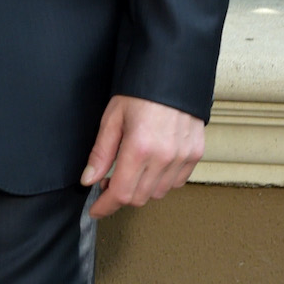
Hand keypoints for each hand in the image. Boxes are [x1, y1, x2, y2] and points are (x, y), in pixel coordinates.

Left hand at [81, 95, 203, 218]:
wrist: (172, 73)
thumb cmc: (139, 92)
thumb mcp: (112, 118)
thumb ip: (101, 153)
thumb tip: (88, 180)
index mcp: (139, 147)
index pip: (121, 193)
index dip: (105, 206)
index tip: (96, 210)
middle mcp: (164, 157)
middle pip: (139, 197)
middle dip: (120, 195)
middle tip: (108, 181)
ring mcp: (183, 158)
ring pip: (158, 193)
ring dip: (141, 189)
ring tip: (130, 170)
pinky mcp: (195, 155)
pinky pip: (176, 182)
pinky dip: (161, 181)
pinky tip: (152, 165)